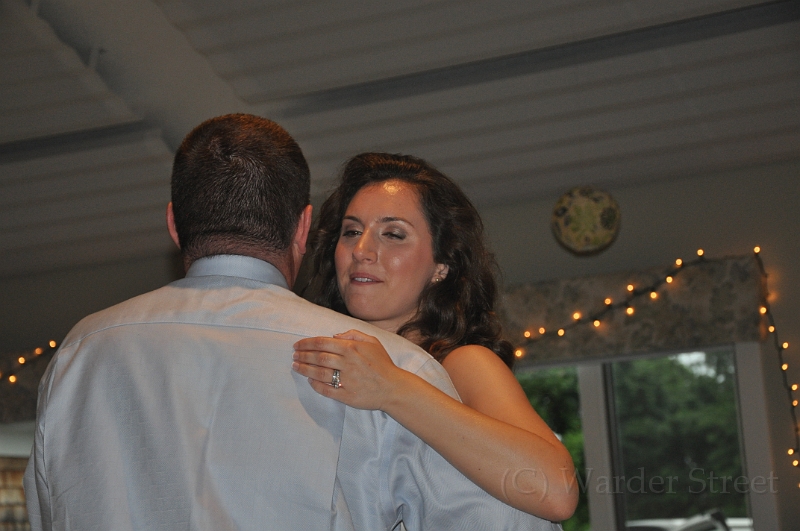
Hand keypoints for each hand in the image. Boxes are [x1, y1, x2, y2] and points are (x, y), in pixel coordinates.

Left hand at [292, 329, 407, 409]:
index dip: (307, 343)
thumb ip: (354, 334)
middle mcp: (347, 363)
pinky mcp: (346, 395)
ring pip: (319, 373)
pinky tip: (310, 380)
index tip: (297, 345)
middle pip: (318, 357)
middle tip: (294, 355)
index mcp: (352, 348)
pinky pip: (326, 390)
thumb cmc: (382, 364)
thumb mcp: (372, 342)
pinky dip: (315, 385)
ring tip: (296, 367)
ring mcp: (346, 380)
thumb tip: (335, 335)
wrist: (393, 388)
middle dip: (303, 356)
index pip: (323, 343)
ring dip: (305, 369)